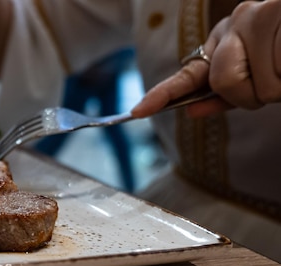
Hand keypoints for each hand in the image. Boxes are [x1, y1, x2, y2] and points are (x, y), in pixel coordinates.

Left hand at [132, 0, 280, 118]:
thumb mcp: (258, 75)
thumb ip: (225, 94)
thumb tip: (193, 109)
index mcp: (226, 40)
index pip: (189, 75)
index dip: (163, 95)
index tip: (138, 112)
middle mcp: (237, 23)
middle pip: (225, 84)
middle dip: (251, 96)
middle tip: (275, 82)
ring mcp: (260, 15)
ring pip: (258, 86)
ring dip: (279, 88)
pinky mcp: (278, 12)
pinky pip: (277, 79)